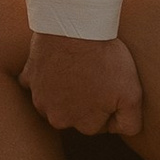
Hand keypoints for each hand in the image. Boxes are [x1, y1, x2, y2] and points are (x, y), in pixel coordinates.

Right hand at [21, 31, 144, 134]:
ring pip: (54, 100)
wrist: (76, 26)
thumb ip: (130, 123)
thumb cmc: (106, 59)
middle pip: (74, 114)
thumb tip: (122, 132)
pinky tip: (56, 62)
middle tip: (95, 75)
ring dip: (64, 89)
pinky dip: (44, 75)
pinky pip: (36, 82)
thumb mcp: (132, 94)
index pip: (98, 124)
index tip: (110, 86)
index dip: (107, 105)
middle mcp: (56, 117)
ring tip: (78, 67)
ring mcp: (39, 97)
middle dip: (85, 101)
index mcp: (83, 124)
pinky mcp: (28, 77)